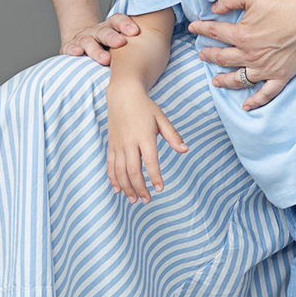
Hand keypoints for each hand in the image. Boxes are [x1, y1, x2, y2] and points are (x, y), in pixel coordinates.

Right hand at [61, 13, 140, 64]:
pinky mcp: (71, 48)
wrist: (81, 41)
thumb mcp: (126, 42)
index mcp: (112, 28)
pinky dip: (72, 50)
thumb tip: (165, 45)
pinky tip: (76, 54)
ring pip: (89, 41)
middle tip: (121, 44)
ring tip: (105, 59)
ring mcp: (84, 39)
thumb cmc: (111, 46)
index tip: (135, 32)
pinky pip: (70, 48)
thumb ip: (141, 43)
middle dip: (113, 37)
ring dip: (96, 49)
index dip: (126, 25)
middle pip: (105, 31)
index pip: (119, 20)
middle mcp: (98, 31)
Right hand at [106, 84, 186, 201]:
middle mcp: (129, 142)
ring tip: (134, 200)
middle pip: (133, 170)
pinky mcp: (111, 146)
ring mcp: (118, 145)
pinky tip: (118, 190)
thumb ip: (173, 135)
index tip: (160, 188)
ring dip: (126, 187)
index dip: (155, 176)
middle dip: (140, 188)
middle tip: (147, 200)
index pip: (150, 161)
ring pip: (120, 171)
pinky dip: (113, 179)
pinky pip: (110, 166)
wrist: (122, 96)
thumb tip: (185, 150)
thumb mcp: (161, 118)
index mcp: (144, 136)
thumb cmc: (145, 108)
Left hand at [189, 0, 295, 110]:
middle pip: (223, 58)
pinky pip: (266, 93)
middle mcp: (249, 55)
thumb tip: (214, 8)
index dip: (201, 29)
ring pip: (239, 79)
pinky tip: (247, 106)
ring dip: (225, 81)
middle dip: (210, 56)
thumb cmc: (284, 4)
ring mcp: (265, 68)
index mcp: (241, 35)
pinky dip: (256, 100)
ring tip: (216, 81)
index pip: (215, 33)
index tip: (193, 27)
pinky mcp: (281, 76)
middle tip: (203, 55)